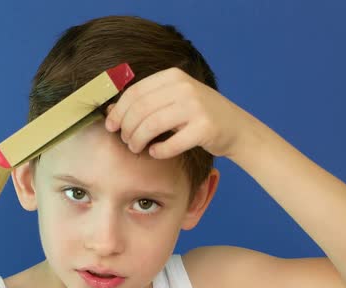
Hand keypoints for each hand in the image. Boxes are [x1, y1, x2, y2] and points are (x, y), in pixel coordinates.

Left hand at [105, 67, 252, 158]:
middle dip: (127, 129)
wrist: (236, 127)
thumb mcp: (172, 100)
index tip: (110, 126)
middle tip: (126, 141)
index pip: (134, 92)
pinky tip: (155, 152)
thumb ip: (145, 102)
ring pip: (151, 126)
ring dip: (138, 140)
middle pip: (140, 110)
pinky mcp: (206, 128)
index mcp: (173, 76)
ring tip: (137, 148)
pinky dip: (158, 151)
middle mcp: (185, 87)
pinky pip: (171, 144)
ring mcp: (197, 107)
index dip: (118, 111)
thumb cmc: (196, 115)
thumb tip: (109, 111)